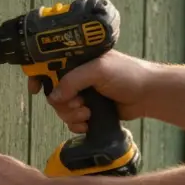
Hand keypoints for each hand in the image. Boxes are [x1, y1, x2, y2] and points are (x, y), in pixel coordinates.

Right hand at [26, 49, 157, 133]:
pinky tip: (87, 124)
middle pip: (53, 92)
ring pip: (61, 108)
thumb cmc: (128, 74)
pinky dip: (76, 124)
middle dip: (63, 103)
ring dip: (71, 115)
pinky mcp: (89, 110)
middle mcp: (78, 76)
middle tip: (79, 105)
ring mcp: (83, 94)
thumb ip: (72, 81)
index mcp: (77, 60)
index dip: (38, 76)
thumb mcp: (97, 71)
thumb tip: (52, 97)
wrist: (149, 95)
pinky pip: (72, 120)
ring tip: (87, 115)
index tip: (35, 89)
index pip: (49, 65)